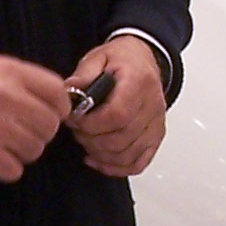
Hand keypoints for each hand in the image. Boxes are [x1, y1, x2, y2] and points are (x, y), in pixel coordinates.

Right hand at [0, 54, 70, 181]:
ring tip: (3, 144)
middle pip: (50, 126)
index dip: (58, 107)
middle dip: (39, 133)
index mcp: (12, 72)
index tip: (48, 114)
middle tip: (20, 132)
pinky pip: (14, 170)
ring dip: (22, 152)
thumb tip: (53, 101)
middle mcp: (9, 97)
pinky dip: (5, 168)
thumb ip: (21, 80)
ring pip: (35, 150)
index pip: (58, 93)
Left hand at [66, 35, 166, 177]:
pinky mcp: (155, 137)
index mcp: (139, 81)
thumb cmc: (122, 60)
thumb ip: (83, 75)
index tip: (76, 120)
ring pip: (128, 155)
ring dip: (100, 154)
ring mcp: (156, 124)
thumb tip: (69, 91)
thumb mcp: (98, 57)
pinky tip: (98, 159)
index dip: (92, 124)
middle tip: (78, 129)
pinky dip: (116, 168)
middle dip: (91, 140)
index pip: (118, 114)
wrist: (143, 60)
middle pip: (122, 139)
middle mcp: (152, 105)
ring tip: (86, 141)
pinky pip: (138, 163)